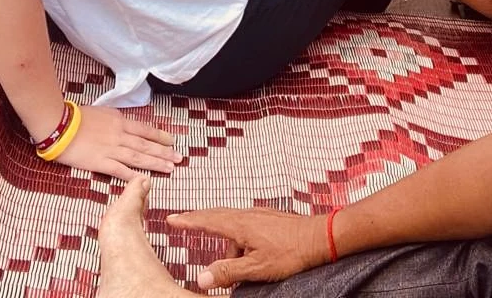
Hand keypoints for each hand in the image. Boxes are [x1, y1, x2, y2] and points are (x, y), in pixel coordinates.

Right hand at [53, 104, 181, 179]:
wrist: (59, 124)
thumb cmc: (75, 117)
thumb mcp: (100, 112)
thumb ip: (114, 120)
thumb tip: (123, 125)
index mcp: (119, 121)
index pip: (145, 129)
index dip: (160, 136)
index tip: (172, 141)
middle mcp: (119, 134)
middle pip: (146, 144)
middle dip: (164, 152)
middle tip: (179, 158)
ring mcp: (111, 149)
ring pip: (138, 157)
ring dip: (155, 163)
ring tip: (170, 168)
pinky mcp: (100, 162)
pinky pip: (120, 170)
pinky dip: (133, 176)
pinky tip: (144, 181)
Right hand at [166, 207, 327, 289]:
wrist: (320, 238)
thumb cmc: (291, 252)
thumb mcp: (256, 268)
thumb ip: (228, 272)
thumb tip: (202, 278)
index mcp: (239, 225)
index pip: (206, 220)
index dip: (187, 220)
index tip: (171, 218)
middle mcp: (247, 215)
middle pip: (216, 216)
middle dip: (200, 221)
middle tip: (184, 222)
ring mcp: (259, 214)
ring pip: (234, 226)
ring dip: (229, 245)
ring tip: (237, 269)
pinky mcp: (269, 219)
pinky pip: (247, 227)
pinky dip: (241, 240)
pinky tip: (251, 255)